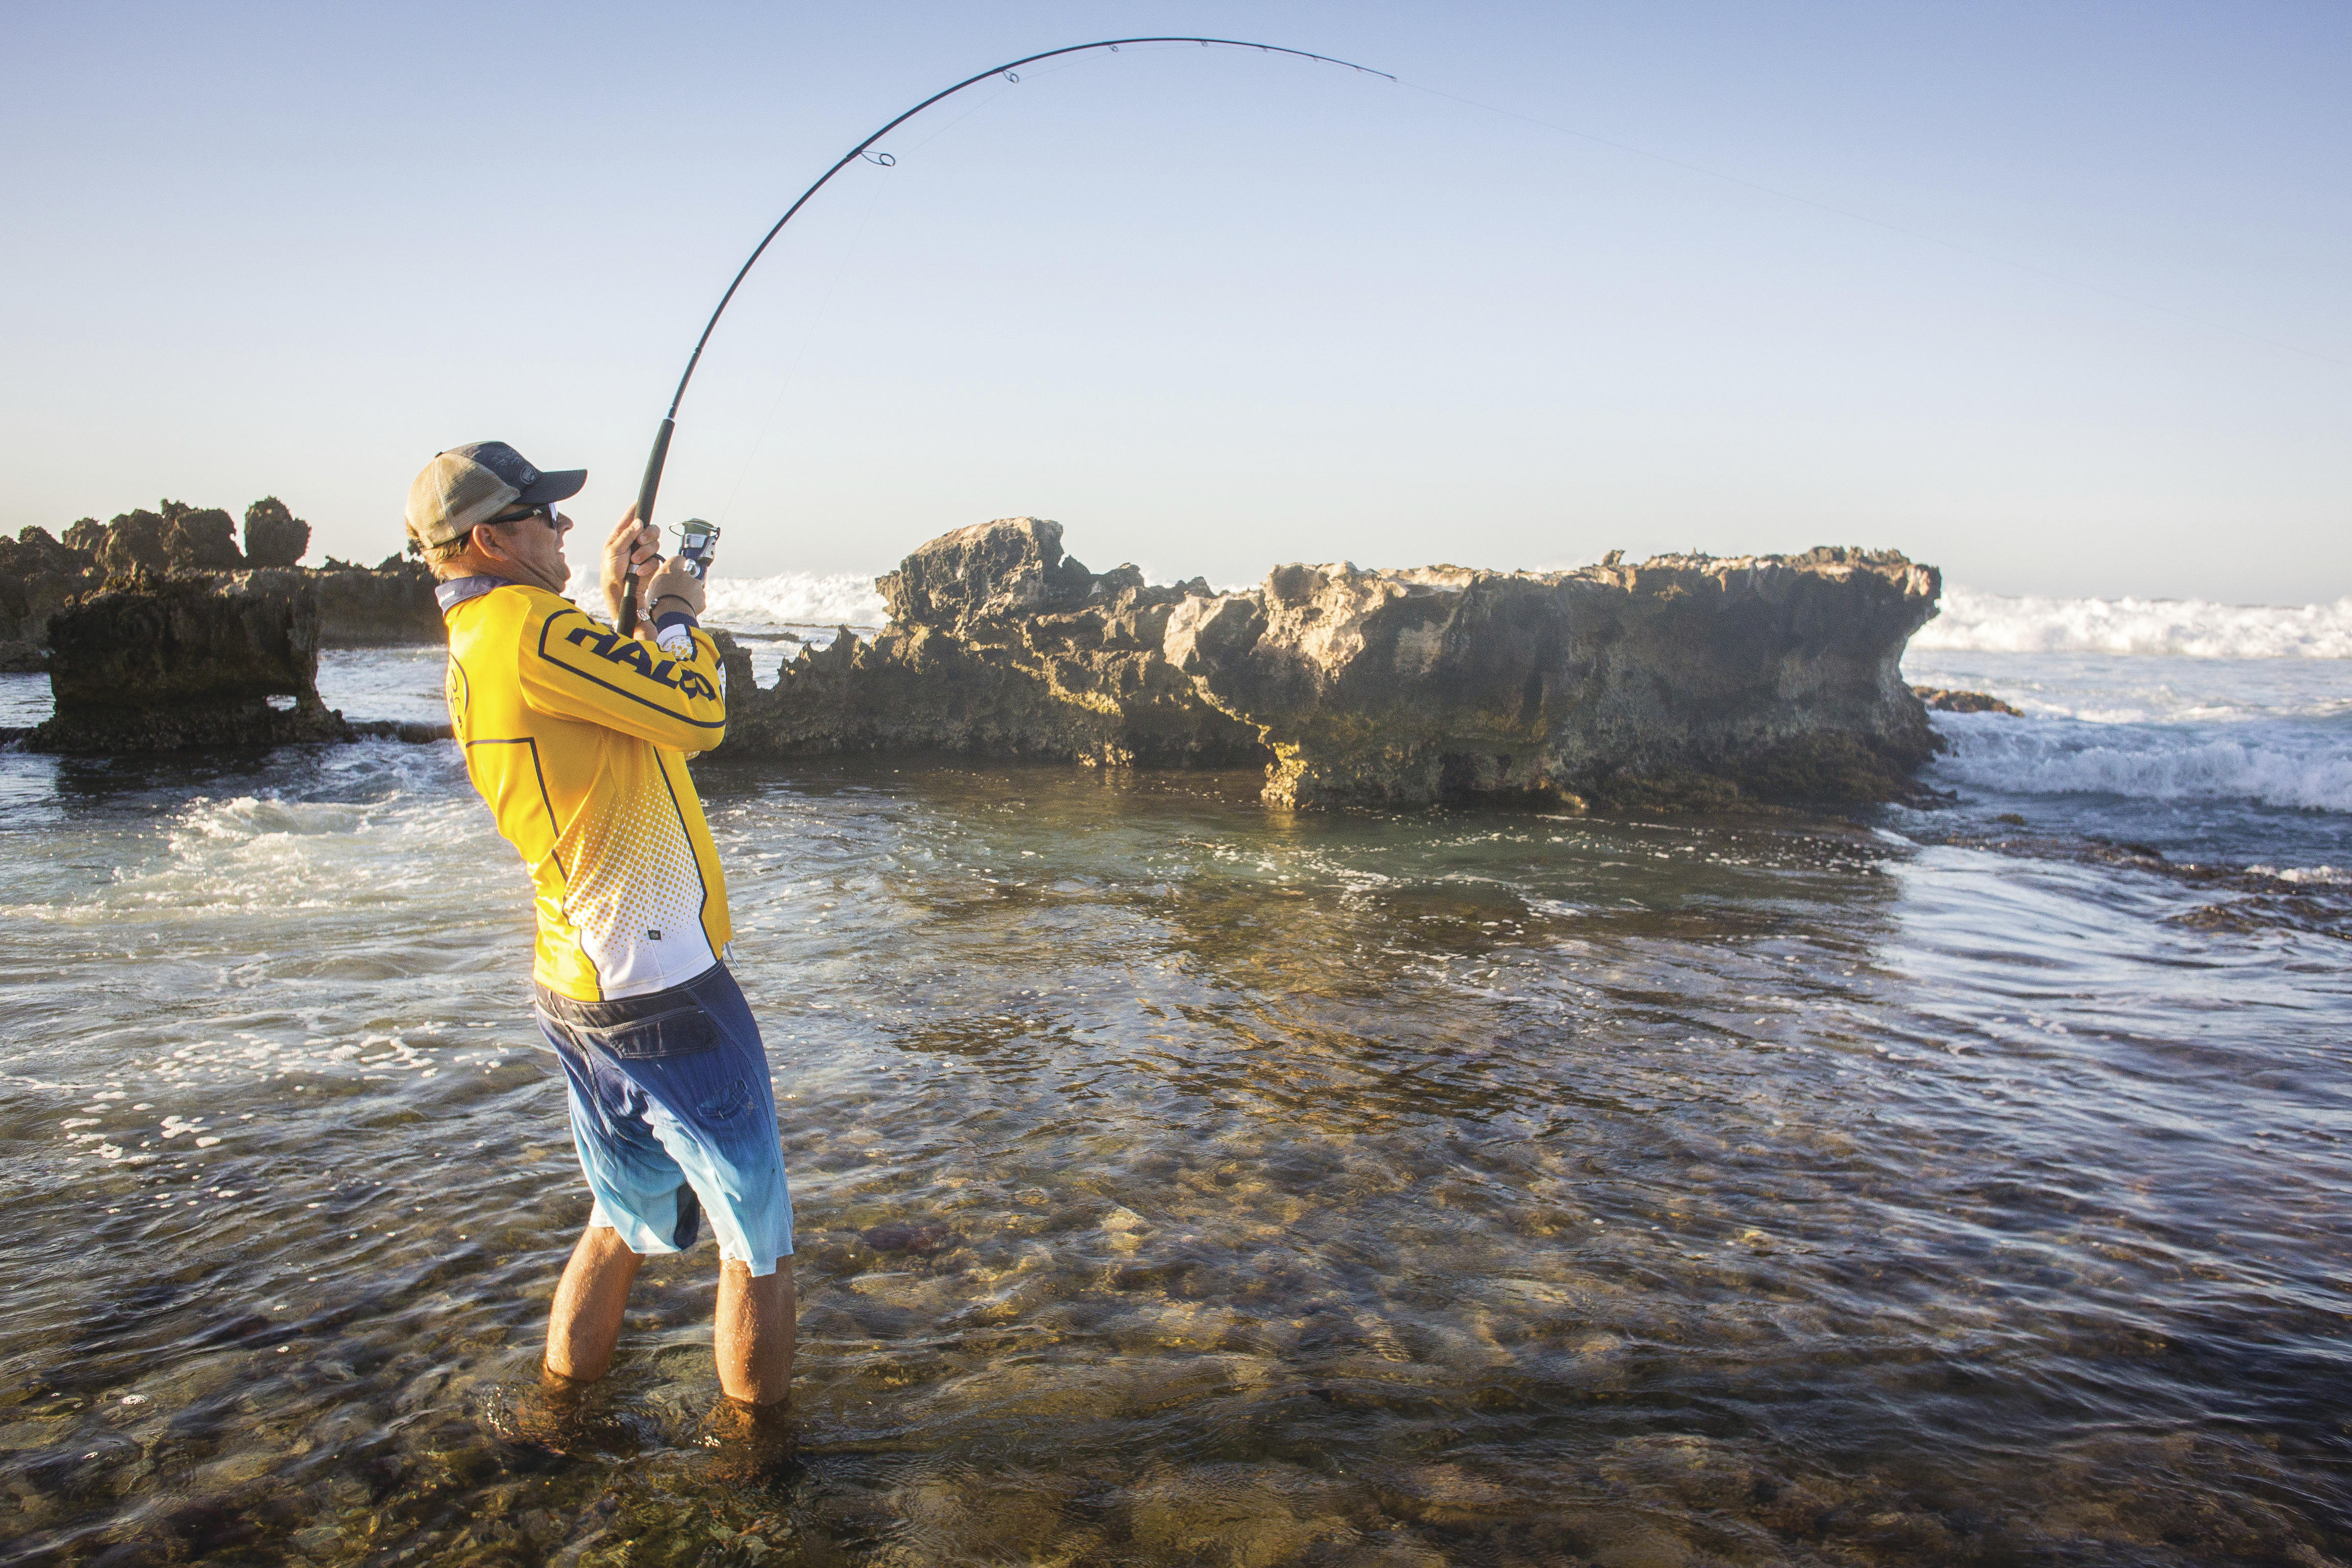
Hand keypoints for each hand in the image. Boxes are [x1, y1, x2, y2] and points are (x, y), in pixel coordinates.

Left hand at [601, 507, 659, 625]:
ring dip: (645, 552)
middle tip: (641, 541)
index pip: (631, 518)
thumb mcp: (614, 550)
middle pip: (650, 529)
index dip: (636, 510)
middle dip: (648, 534)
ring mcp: (644, 551)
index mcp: (622, 535)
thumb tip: (639, 522)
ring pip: (655, 543)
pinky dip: (648, 564)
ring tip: (634, 561)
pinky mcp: (651, 562)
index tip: (640, 502)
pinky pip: (656, 558)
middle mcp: (635, 541)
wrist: (620, 589)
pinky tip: (638, 570)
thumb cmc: (611, 570)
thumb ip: (627, 535)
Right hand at [640, 556, 705, 631]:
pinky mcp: (702, 596)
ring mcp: (695, 584)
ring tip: (681, 604)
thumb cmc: (656, 602)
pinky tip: (687, 610)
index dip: (678, 565)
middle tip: (677, 593)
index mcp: (670, 569)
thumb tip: (664, 583)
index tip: (676, 571)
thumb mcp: (653, 587)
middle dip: (684, 582)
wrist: (671, 615)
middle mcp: (685, 573)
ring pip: (694, 587)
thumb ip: (662, 581)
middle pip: (687, 575)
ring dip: (690, 593)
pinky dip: (695, 604)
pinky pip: (699, 599)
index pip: (678, 559)